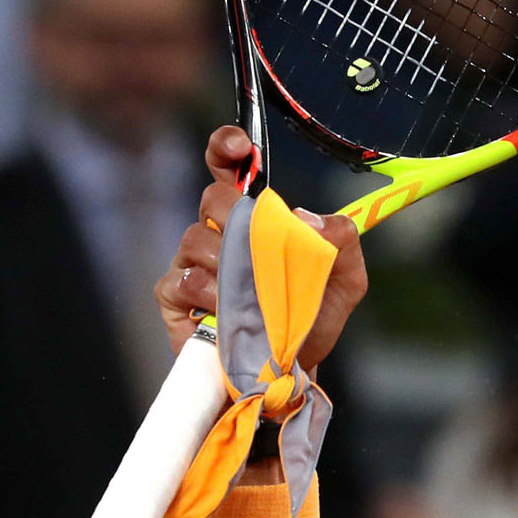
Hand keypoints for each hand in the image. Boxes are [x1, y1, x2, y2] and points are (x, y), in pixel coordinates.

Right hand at [154, 127, 369, 364]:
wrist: (289, 370)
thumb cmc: (311, 319)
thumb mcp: (345, 280)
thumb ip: (342, 242)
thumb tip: (308, 218)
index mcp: (255, 220)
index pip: (230, 169)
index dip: (227, 148)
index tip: (239, 147)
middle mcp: (219, 233)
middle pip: (213, 199)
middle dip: (237, 215)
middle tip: (261, 243)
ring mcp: (192, 263)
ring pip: (196, 239)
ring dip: (231, 267)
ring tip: (254, 295)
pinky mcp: (173, 296)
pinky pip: (182, 280)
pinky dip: (210, 296)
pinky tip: (227, 313)